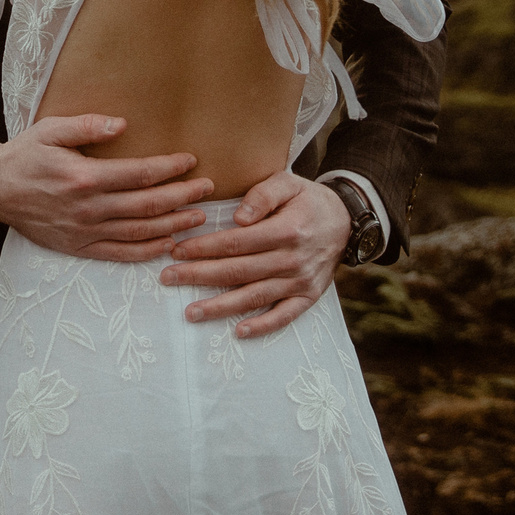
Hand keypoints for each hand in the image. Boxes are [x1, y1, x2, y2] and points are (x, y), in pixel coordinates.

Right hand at [0, 114, 214, 261]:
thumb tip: (122, 124)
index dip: (169, 168)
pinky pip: (121, 253)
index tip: (191, 160)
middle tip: (208, 188)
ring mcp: (85, 232)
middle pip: (147, 204)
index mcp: (84, 177)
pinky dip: (148, 251)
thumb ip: (88, 126)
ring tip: (199, 216)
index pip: (139, 174)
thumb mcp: (50, 130)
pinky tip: (168, 244)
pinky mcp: (80, 247)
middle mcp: (89, 208)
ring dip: (174, 225)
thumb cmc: (25, 156)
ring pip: (140, 232)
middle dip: (182, 196)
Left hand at [159, 169, 349, 338]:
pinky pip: (284, 316)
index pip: (237, 242)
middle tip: (168, 279)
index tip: (177, 250)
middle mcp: (293, 259)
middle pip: (238, 271)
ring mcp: (301, 282)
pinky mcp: (308, 297)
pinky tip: (238, 332)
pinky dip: (262, 326)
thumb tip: (238, 218)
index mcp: (286, 230)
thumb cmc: (308, 200)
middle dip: (199, 276)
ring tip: (190, 312)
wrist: (347, 222)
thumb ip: (263, 194)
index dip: (205, 247)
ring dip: (221, 306)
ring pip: (255, 297)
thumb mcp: (289, 183)